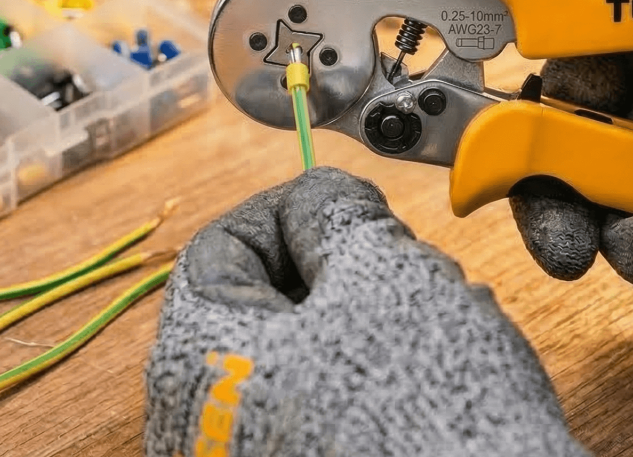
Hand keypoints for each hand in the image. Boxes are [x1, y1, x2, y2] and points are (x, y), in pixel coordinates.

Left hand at [145, 167, 589, 456]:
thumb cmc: (428, 404)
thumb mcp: (377, 265)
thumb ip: (332, 209)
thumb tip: (321, 200)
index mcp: (197, 365)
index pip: (220, 249)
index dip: (287, 209)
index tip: (345, 203)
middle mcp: (208, 426)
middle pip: (264, 299)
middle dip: (337, 261)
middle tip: (395, 255)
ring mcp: (259, 455)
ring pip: (305, 344)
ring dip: (368, 307)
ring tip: (433, 306)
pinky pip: (329, 394)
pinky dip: (376, 361)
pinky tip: (435, 356)